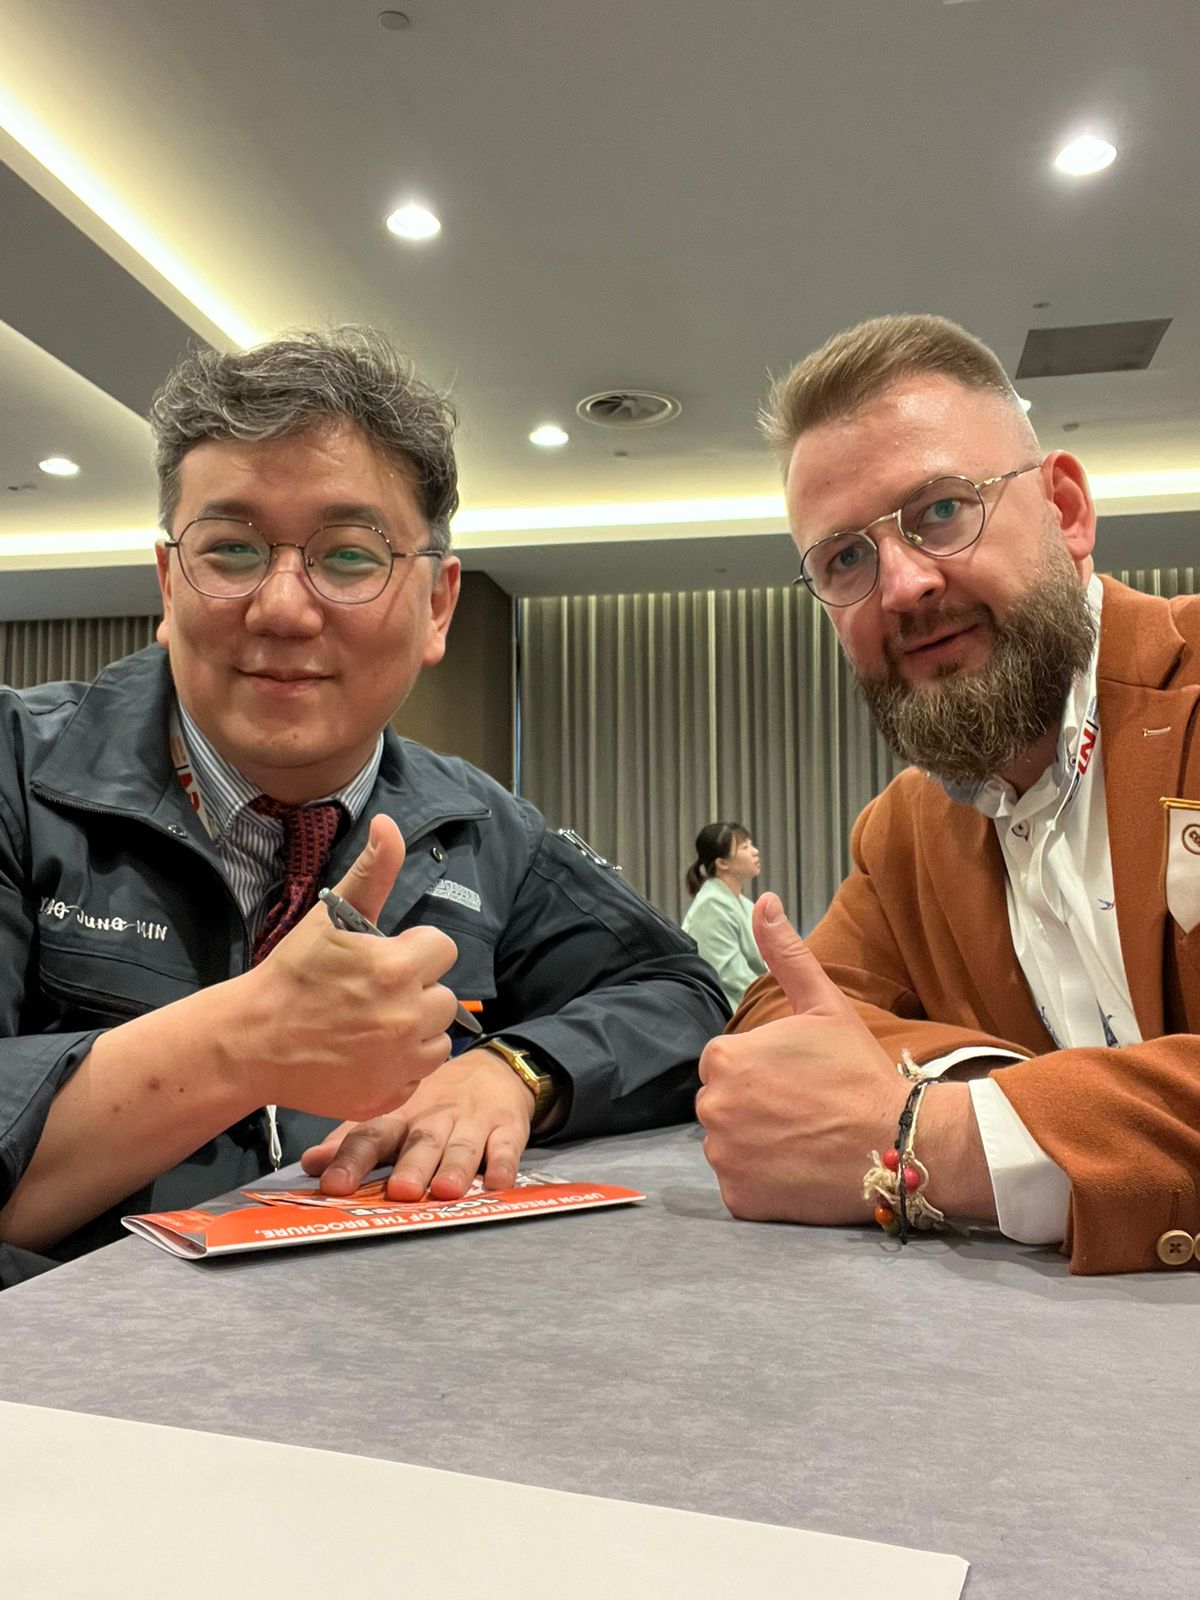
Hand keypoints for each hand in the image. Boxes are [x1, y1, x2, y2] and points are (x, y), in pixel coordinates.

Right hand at [225, 813, 458, 1120]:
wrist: (251, 1042)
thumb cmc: (291, 975)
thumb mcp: (330, 918)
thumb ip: (372, 872)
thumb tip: (389, 824)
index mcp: (398, 969)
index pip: (443, 949)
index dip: (414, 951)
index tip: (384, 958)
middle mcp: (408, 1017)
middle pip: (444, 996)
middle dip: (416, 990)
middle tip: (372, 993)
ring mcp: (400, 1062)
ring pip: (437, 1038)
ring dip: (415, 1029)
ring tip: (372, 1023)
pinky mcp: (389, 1095)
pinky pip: (417, 1074)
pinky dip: (400, 1066)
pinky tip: (366, 1054)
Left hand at [300, 1050, 534, 1201]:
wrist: (493, 1070)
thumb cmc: (434, 1102)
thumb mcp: (393, 1113)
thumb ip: (353, 1140)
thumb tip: (310, 1163)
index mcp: (400, 1116)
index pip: (372, 1135)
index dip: (352, 1159)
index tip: (334, 1183)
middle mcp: (434, 1117)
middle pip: (421, 1142)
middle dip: (411, 1166)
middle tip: (400, 1191)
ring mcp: (472, 1122)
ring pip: (462, 1145)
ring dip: (455, 1167)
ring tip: (446, 1190)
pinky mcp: (507, 1127)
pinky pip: (507, 1146)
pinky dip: (503, 1164)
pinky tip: (499, 1183)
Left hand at [696, 893, 907, 1223]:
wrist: (899, 1144)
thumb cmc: (859, 1072)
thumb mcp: (823, 1005)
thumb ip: (786, 954)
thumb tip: (763, 902)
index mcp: (724, 1058)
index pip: (727, 1063)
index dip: (765, 1069)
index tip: (800, 1078)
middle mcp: (713, 1108)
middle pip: (724, 1104)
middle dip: (756, 1105)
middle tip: (805, 1109)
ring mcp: (724, 1158)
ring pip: (730, 1144)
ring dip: (757, 1143)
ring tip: (804, 1138)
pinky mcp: (739, 1200)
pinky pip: (740, 1186)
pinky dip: (763, 1182)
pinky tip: (798, 1170)